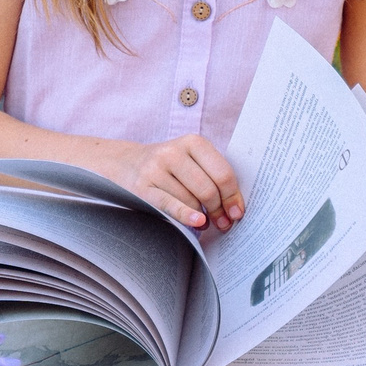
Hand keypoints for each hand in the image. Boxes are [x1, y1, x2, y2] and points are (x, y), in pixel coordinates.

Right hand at [107, 135, 243, 232]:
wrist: (127, 163)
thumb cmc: (170, 167)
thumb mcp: (192, 161)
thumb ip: (213, 177)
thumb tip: (234, 209)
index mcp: (193, 142)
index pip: (223, 173)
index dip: (233, 197)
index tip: (238, 212)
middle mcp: (173, 152)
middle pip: (208, 189)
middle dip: (219, 210)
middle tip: (223, 222)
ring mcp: (155, 169)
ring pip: (191, 201)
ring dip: (201, 217)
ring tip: (203, 221)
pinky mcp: (142, 187)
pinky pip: (170, 205)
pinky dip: (187, 216)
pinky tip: (197, 223)